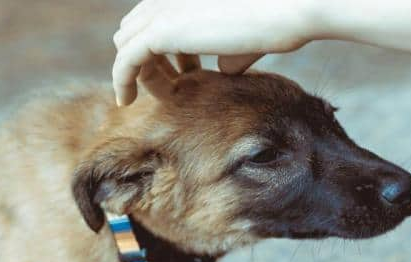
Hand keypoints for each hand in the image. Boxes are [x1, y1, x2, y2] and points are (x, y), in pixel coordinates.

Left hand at [112, 0, 316, 105]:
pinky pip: (126, 61)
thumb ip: (227, 51)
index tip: (178, 73)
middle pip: (135, 32)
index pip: (153, 20)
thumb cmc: (276, 23)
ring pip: (127, 47)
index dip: (159, 48)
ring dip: (137, 74)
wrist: (288, 11)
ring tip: (153, 98)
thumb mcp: (242, 39)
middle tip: (166, 87)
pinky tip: (125, 101)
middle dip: (147, 59)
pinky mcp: (160, 32)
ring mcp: (163, 13)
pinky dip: (122, 82)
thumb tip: (223, 69)